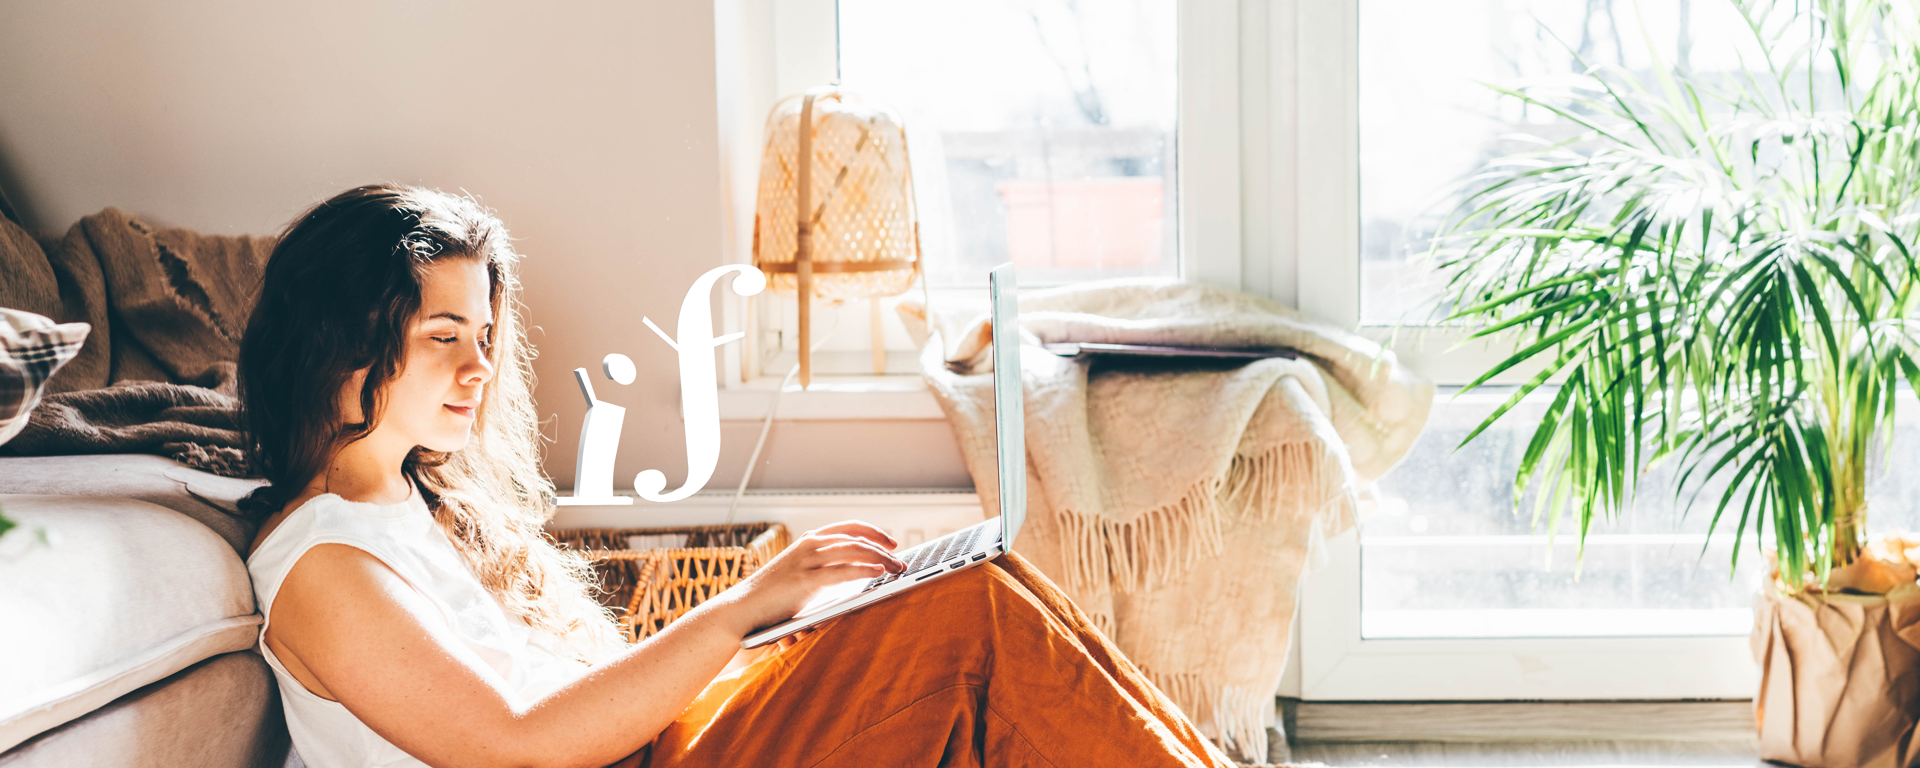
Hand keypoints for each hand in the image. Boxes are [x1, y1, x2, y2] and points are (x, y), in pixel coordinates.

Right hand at [716, 521, 903, 635]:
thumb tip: (855, 573)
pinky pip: (843, 571)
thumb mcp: (799, 574)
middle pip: (857, 538)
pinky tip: (878, 574)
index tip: (892, 543)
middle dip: (883, 549)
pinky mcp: (805, 581)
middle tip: (901, 562)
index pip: (849, 527)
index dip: (874, 532)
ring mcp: (807, 561)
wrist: (742, 609)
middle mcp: (809, 545)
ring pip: (854, 551)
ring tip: (897, 570)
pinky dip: (865, 570)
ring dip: (881, 560)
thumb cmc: (771, 597)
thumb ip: (822, 568)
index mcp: (808, 541)